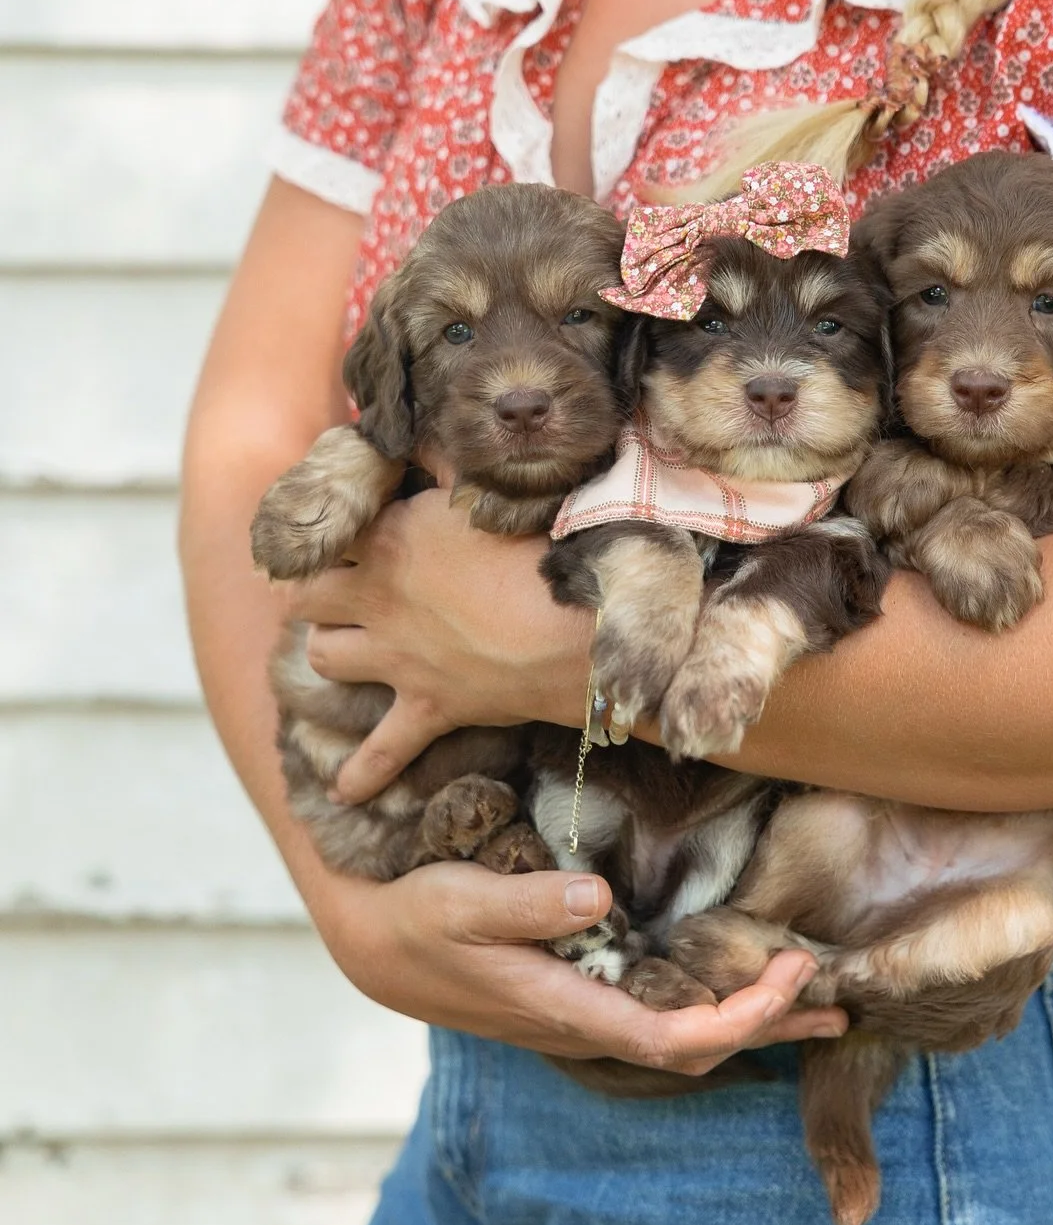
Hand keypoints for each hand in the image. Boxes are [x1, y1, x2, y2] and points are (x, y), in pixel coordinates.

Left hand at [292, 486, 591, 801]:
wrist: (574, 632)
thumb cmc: (540, 553)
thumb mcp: (487, 492)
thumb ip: (446, 462)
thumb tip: (422, 433)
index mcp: (389, 541)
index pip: (329, 531)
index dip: (330, 529)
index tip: (344, 527)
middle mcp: (378, 601)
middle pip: (306, 595)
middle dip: (314, 590)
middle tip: (336, 587)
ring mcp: (397, 659)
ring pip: (325, 657)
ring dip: (329, 650)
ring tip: (344, 645)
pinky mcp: (426, 707)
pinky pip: (381, 752)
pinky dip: (362, 774)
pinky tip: (344, 791)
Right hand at [322, 858, 847, 1073]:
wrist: (371, 944)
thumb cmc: (414, 918)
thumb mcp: (459, 901)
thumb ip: (526, 905)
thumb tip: (596, 902)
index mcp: (564, 1008)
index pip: (673, 1040)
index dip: (742, 1018)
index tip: (791, 971)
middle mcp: (582, 1024)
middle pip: (694, 1050)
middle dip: (767, 1023)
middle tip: (833, 989)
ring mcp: (581, 1016)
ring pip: (682, 1036)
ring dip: (748, 1020)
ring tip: (814, 1004)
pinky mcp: (577, 998)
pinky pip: (660, 1014)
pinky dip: (710, 1005)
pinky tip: (732, 987)